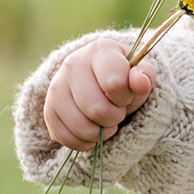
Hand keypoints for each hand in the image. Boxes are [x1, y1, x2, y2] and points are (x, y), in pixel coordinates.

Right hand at [37, 35, 153, 150]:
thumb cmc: (123, 78)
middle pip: (97, 109)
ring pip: (81, 127)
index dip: (125, 97)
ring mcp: (56, 87)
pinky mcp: (48, 109)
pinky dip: (84, 143)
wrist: (98, 81)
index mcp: (99, 50)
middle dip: (114, 118)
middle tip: (116, 112)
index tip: (125, 95)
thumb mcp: (140, 74)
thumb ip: (145, 76)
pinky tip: (91, 133)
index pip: (115, 84)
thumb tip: (141, 82)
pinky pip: (65, 138)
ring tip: (105, 123)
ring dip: (100, 133)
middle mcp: (73, 64)